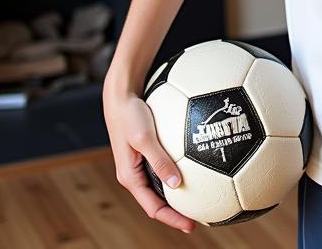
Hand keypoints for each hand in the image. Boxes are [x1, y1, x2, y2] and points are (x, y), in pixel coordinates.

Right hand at [102, 81, 195, 233]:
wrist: (120, 96)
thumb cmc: (130, 114)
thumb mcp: (144, 137)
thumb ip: (160, 160)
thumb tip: (177, 183)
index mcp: (130, 177)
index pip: (153, 208)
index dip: (172, 218)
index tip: (191, 225)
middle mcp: (134, 175)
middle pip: (157, 202)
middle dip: (177, 212)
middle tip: (201, 216)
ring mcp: (140, 165)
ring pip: (160, 188)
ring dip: (177, 196)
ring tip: (199, 199)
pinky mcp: (146, 154)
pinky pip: (162, 171)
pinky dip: (175, 176)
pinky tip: (194, 171)